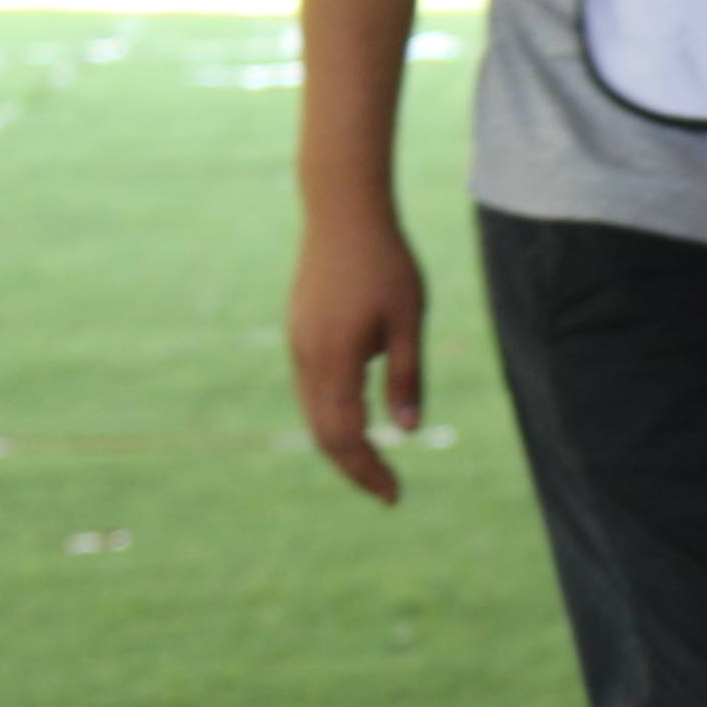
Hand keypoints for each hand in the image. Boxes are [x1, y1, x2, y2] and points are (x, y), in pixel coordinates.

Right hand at [286, 202, 427, 502]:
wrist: (342, 211)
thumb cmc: (385, 262)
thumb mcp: (408, 320)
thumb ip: (407, 376)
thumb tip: (407, 432)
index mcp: (335, 359)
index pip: (347, 436)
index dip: (369, 471)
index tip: (395, 495)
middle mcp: (307, 358)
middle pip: (324, 434)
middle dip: (355, 468)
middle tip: (388, 491)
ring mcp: (298, 345)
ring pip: (313, 414)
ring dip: (341, 445)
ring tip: (376, 465)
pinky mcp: (299, 334)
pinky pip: (311, 391)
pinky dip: (332, 417)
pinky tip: (358, 423)